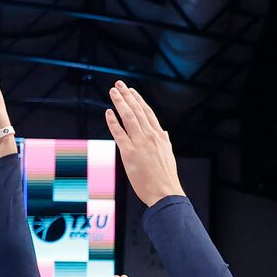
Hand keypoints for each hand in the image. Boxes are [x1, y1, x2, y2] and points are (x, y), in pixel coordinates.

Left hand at [104, 79, 183, 206]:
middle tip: (118, 85)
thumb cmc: (165, 177)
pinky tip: (108, 112)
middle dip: (127, 96)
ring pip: (128, 117)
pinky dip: (113, 122)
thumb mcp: (168, 155)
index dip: (138, 100)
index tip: (132, 91)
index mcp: (159, 136)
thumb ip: (164, 141)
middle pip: (137, 110)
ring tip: (113, 92)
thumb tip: (164, 132)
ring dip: (120, 102)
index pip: (148, 112)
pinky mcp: (129, 153)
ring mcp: (139, 143)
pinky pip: (119, 133)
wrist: (165, 192)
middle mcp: (150, 136)